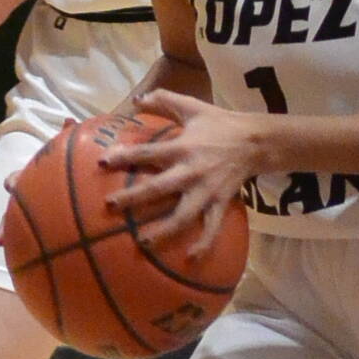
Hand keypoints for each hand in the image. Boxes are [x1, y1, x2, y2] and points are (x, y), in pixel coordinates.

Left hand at [103, 87, 262, 253]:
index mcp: (182, 147)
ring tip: (143, 241)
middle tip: (110, 205)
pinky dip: (203, 243)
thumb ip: (163, 100)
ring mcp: (205, 191)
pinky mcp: (219, 203)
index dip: (125, 157)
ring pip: (182, 215)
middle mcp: (191, 171)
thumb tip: (136, 100)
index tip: (102, 163)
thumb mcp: (192, 106)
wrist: (256, 141)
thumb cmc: (220, 123)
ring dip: (162, 230)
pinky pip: (211, 227)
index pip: (147, 153)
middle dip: (133, 198)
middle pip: (158, 188)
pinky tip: (190, 258)